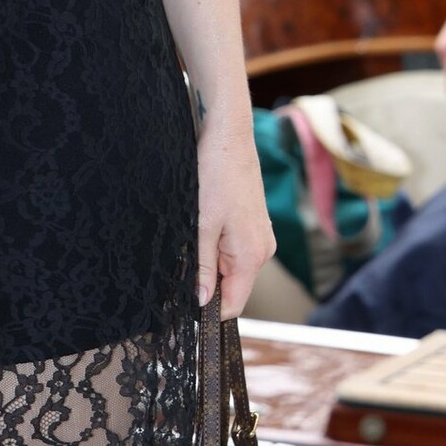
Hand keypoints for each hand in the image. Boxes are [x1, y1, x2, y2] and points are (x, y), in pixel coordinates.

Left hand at [197, 104, 274, 318]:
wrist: (229, 136)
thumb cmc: (217, 174)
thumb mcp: (202, 223)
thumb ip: (202, 265)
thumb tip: (201, 300)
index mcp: (252, 256)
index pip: (234, 304)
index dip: (209, 309)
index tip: (185, 306)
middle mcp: (262, 250)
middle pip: (232, 285)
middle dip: (206, 279)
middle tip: (183, 256)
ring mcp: (260, 236)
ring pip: (230, 265)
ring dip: (209, 258)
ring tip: (194, 231)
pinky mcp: (253, 224)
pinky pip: (233, 248)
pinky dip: (215, 244)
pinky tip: (203, 222)